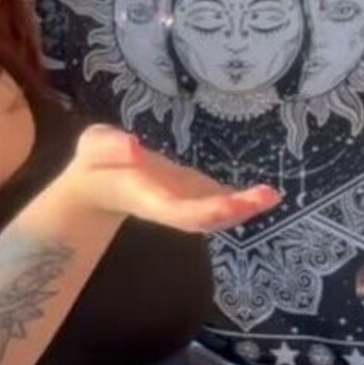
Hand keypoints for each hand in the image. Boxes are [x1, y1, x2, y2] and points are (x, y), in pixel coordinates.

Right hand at [63, 123, 281, 234]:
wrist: (97, 186)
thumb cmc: (93, 165)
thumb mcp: (92, 146)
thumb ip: (109, 145)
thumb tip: (133, 146)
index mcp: (146, 196)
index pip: (177, 209)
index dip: (204, 209)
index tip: (230, 202)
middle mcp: (169, 206)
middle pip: (203, 219)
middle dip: (234, 211)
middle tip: (267, 197)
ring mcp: (183, 203)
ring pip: (215, 214)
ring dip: (244, 209)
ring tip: (271, 196)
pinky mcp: (192, 195)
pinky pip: (218, 203)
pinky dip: (242, 201)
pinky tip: (266, 194)